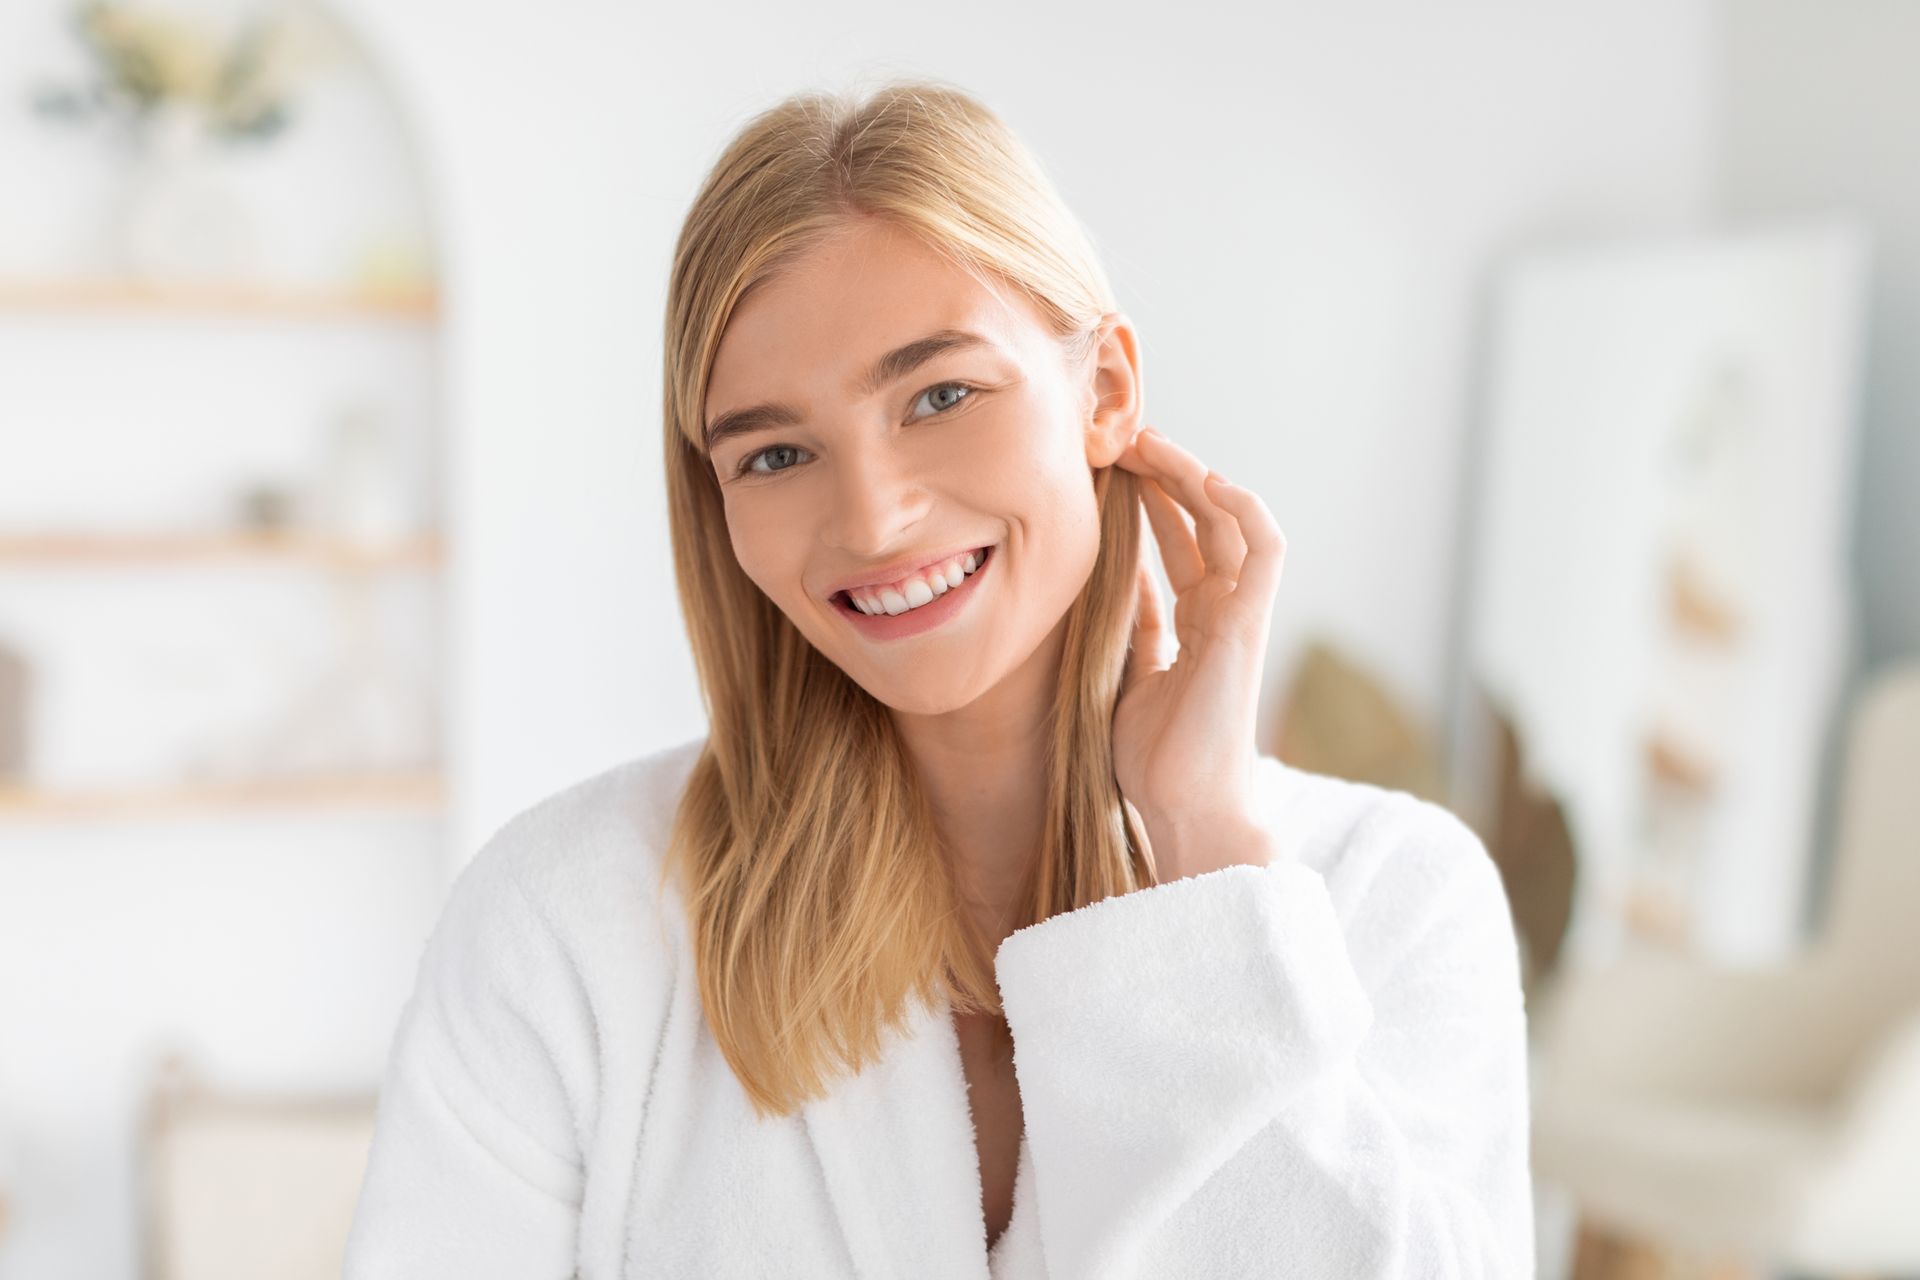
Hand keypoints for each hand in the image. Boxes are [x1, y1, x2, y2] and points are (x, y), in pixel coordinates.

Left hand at [1110, 425, 1286, 880]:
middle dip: (1169, 477)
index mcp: (1197, 629)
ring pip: (1232, 523)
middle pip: (1204, 524)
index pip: (1182, 548)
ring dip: (1197, 477)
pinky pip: (1264, 550)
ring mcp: (1241, 616)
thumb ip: (1135, 634)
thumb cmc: (1157, 764)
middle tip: (1129, 440)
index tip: (1115, 473)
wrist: (1185, 811)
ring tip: (1155, 443)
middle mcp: (1223, 615)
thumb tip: (1120, 590)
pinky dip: (1245, 508)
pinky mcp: (1250, 624)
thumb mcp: (1128, 683)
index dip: (1154, 506)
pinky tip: (1209, 478)